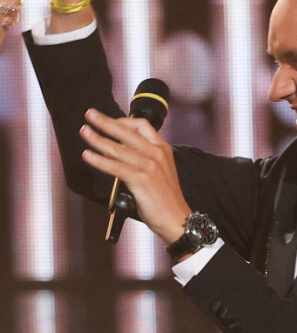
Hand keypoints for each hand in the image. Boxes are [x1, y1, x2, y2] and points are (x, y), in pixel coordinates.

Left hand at [80, 109, 191, 243]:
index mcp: (162, 149)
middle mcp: (157, 153)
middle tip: (90, 114)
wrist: (176, 217)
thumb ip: (144, 158)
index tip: (109, 120)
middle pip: (128, 131)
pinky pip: (116, 167)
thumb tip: (118, 151)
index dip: (123, 120)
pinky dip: (99, 160)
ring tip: (85, 132)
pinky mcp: (141, 179)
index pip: (142, 125)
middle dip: (105, 121)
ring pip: (118, 148)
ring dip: (97, 139)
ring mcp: (149, 165)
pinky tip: (88, 156)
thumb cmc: (166, 198)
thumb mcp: (159, 171)